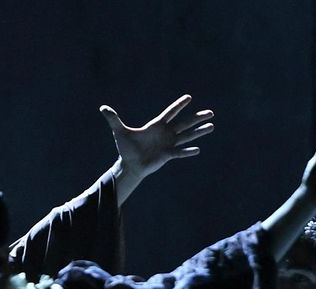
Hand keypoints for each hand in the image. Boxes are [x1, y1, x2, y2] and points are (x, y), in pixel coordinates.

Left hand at [100, 94, 214, 179]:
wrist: (131, 164)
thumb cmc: (126, 148)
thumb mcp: (119, 131)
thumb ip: (113, 119)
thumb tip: (103, 108)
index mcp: (156, 125)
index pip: (170, 113)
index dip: (179, 105)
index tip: (189, 98)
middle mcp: (166, 134)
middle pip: (185, 123)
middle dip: (197, 118)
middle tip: (210, 112)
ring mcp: (169, 144)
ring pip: (187, 136)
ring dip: (199, 132)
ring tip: (212, 126)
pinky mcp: (168, 155)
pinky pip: (180, 152)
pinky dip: (187, 151)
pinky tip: (197, 149)